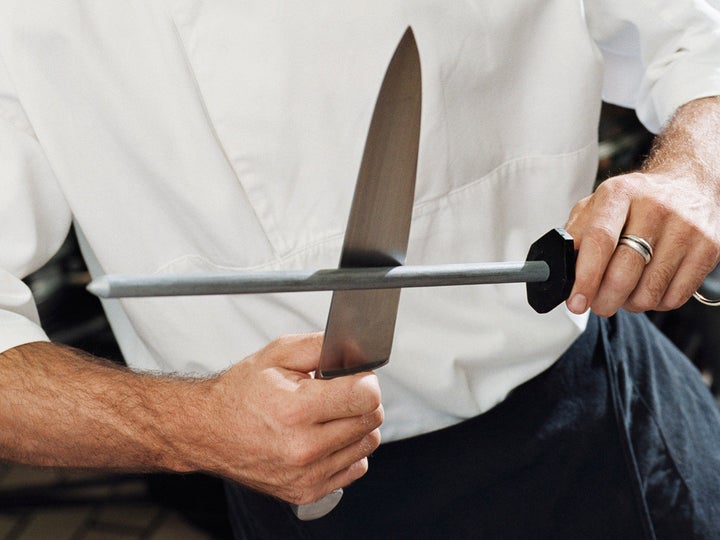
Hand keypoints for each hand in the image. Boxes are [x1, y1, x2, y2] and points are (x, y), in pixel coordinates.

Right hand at [193, 333, 382, 504]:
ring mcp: (306, 475)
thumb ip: (324, 346)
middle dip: (360, 401)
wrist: (209, 431)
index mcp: (297, 410)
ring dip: (355, 425)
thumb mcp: (279, 353)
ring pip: (367, 444)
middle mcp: (303, 448)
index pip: (366, 396)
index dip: (364, 381)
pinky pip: (356, 467)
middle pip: (371, 420)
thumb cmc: (243, 391)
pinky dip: (346, 450)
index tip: (352, 377)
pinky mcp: (307, 492)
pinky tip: (323, 437)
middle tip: (336, 394)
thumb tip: (359, 350)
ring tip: (327, 415)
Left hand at [565, 170, 719, 316]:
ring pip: (649, 292)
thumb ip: (576, 233)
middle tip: (597, 304)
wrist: (688, 183)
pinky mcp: (709, 247)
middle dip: (604, 300)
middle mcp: (655, 207)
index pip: (599, 241)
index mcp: (619, 194)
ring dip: (630, 304)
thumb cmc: (635, 201)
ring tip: (625, 292)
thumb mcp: (597, 204)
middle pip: (623, 273)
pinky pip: (675, 297)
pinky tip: (649, 287)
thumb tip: (559, 269)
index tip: (576, 302)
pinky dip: (656, 302)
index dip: (585, 278)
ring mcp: (686, 228)